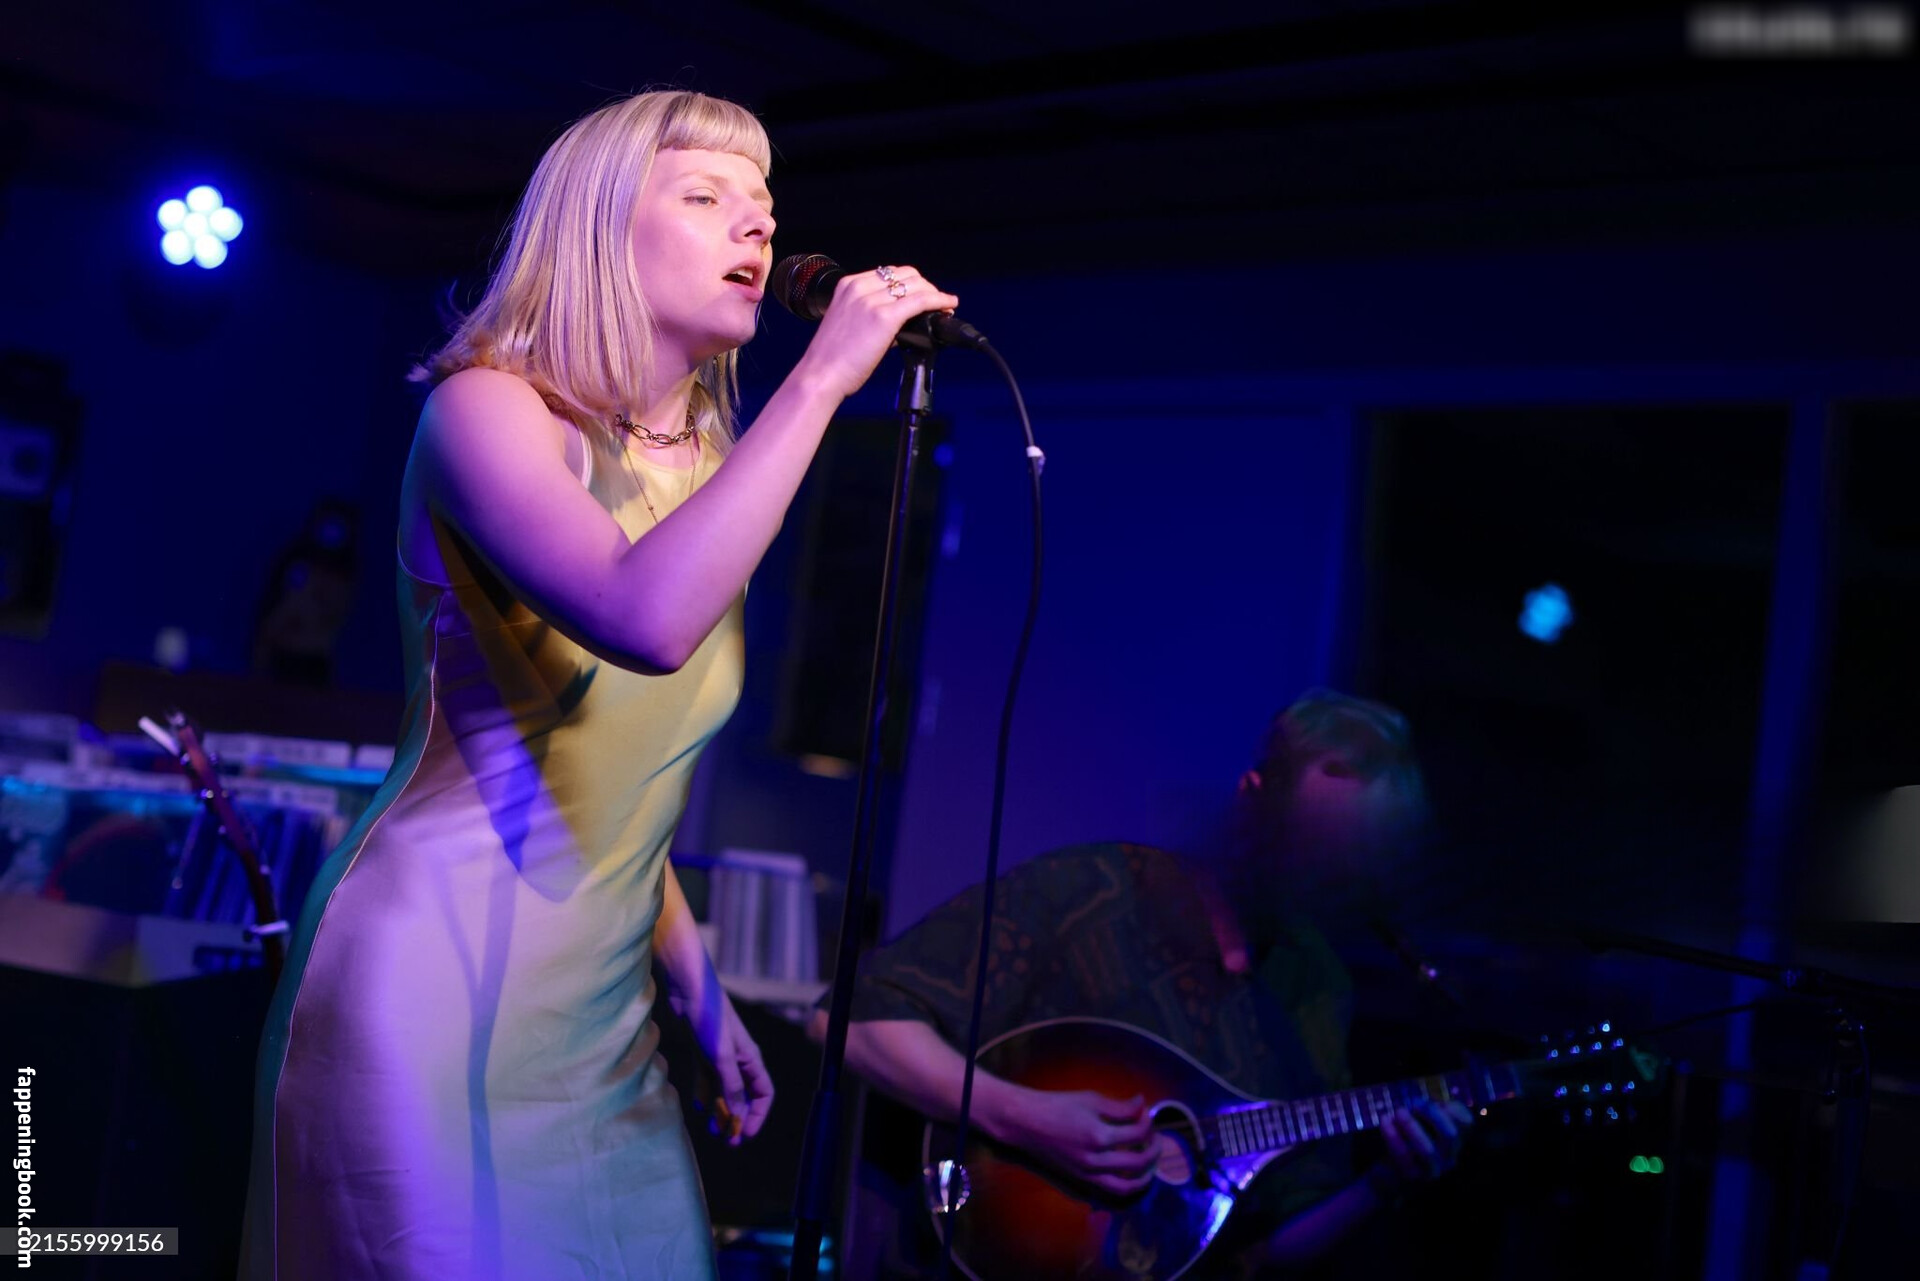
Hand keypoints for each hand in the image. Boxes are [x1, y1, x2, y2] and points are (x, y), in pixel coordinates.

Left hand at [692, 992, 773, 1145]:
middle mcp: (739, 1059)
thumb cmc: (710, 1020)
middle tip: (727, 1141)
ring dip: (721, 1110)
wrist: (688, 990)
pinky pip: (707, 1079)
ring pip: (725, 1090)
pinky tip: (699, 1108)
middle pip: (744, 1095)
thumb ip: (730, 1087)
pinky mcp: (703, 1050)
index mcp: (751, 1059)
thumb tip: (736, 1117)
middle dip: (737, 1118)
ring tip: (712, 1131)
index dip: (756, 1116)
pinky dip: (705, 1094)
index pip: (763, 1093)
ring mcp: (720, 1055)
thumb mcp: (721, 1058)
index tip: (744, 1135)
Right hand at [791, 264, 959, 400]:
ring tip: (944, 307)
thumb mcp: (848, 324)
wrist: (820, 375)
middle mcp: (859, 287)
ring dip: (934, 293)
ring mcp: (871, 300)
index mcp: (848, 285)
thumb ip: (872, 315)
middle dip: (924, 286)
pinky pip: (921, 301)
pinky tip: (949, 306)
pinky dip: (939, 300)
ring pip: (916, 285)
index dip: (910, 283)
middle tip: (936, 303)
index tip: (921, 294)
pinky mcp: (884, 317)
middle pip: (905, 274)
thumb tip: (901, 322)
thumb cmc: (832, 358)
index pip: (888, 273)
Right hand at [991, 1086, 1162, 1198]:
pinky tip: (1132, 1175)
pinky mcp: (1080, 1180)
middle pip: (1138, 1162)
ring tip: (1151, 1163)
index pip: (1137, 1132)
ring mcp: (1088, 1174)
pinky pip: (1110, 1190)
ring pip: (1127, 1185)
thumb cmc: (1056, 1105)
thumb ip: (1119, 1107)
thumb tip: (1142, 1105)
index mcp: (1099, 1136)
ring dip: (1146, 1176)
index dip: (1147, 1122)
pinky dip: (1126, 1185)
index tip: (1146, 1112)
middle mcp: (1096, 1160)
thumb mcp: (1090, 1100)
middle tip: (1156, 1137)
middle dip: (1154, 1149)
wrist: (1025, 1123)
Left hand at [1377, 1098, 1472, 1185]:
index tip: (1436, 1100)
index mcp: (1454, 1141)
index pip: (1466, 1124)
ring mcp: (1432, 1169)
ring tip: (1399, 1111)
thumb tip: (1426, 1102)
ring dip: (1412, 1127)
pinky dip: (1392, 1136)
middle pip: (1450, 1135)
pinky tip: (1385, 1120)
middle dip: (1432, 1115)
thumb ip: (1428, 1111)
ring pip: (1428, 1150)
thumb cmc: (1409, 1140)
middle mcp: (1448, 1157)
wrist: (1390, 1173)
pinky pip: (1403, 1156)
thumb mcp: (1422, 1122)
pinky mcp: (1412, 1176)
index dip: (1455, 1109)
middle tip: (1414, 1103)